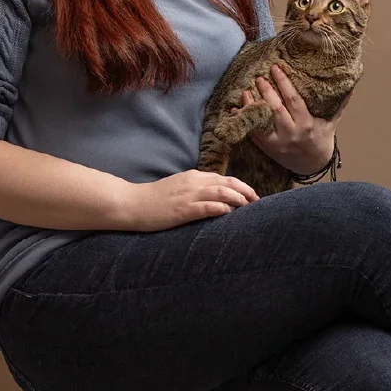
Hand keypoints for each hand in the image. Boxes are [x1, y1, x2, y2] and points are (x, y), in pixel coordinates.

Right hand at [123, 170, 258, 231]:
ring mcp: (188, 195)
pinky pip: (207, 206)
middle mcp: (193, 182)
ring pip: (221, 192)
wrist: (132, 203)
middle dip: (246, 192)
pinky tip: (230, 213)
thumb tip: (215, 196)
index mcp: (193, 176)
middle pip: (228, 182)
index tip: (253, 197)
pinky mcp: (182, 209)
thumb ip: (196, 189)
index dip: (242, 187)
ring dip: (239, 199)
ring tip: (250, 207)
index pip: (224, 178)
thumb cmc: (154, 199)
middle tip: (258, 202)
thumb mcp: (178, 188)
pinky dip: (221, 208)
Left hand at [237, 64, 350, 175]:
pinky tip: (236, 109)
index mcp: (306, 123)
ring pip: (262, 122)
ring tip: (245, 91)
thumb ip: (339, 104)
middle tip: (259, 76)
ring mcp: (278, 142)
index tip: (276, 68)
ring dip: (252, 105)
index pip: (293, 100)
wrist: (312, 164)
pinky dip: (244, 121)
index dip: (284, 83)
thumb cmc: (321, 138)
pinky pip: (253, 133)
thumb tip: (351, 86)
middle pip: (276, 109)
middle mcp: (291, 132)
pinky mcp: (268, 148)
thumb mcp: (331, 122)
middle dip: (266, 91)